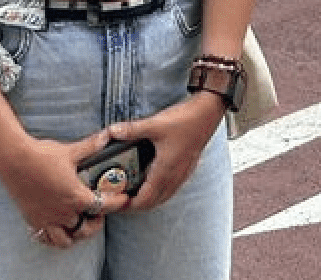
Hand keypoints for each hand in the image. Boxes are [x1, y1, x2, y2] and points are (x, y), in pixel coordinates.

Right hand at [3, 129, 131, 249]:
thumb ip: (92, 146)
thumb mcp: (71, 151)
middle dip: (96, 223)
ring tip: (79, 224)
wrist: (13, 160)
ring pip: (66, 239)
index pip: (103, 206)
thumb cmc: (41, 155)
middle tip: (99, 214)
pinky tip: (58, 227)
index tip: (124, 200)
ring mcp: (47, 219)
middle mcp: (63, 212)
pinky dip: (54, 236)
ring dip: (75, 234)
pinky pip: (46, 238)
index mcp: (76, 197)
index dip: (117, 203)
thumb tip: (107, 136)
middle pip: (85, 229)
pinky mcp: (33, 219)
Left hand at [106, 91, 226, 210]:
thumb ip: (132, 130)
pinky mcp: (188, 167)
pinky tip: (154, 179)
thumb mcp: (155, 124)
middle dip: (136, 205)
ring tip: (135, 192)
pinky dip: (160, 191)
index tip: (116, 203)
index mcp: (164, 171)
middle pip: (154, 203)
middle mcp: (174, 176)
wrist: (208, 113)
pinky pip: (172, 188)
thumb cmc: (185, 120)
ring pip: (164, 196)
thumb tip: (112, 132)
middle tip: (121, 200)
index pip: (145, 200)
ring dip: (149, 199)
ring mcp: (183, 173)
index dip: (129, 206)